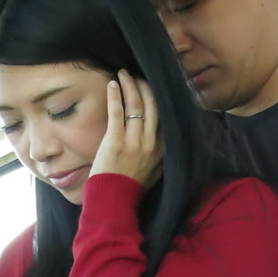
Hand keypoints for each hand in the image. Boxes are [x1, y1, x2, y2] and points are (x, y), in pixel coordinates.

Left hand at [90, 70, 161, 189]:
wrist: (115, 203)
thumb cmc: (132, 189)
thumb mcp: (156, 172)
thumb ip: (161, 155)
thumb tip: (165, 139)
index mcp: (163, 148)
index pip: (164, 115)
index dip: (158, 96)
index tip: (152, 85)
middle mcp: (151, 142)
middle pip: (152, 104)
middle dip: (144, 85)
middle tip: (136, 74)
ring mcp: (134, 142)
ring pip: (135, 105)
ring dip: (129, 85)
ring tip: (123, 73)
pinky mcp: (115, 142)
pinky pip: (116, 112)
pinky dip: (114, 96)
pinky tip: (112, 84)